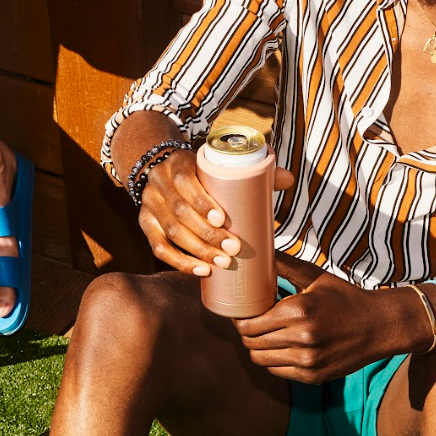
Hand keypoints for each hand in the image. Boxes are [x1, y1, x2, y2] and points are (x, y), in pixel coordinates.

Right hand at [136, 152, 295, 275]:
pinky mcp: (145, 224)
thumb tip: (289, 179)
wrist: (161, 169)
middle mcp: (158, 184)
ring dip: (197, 252)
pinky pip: (159, 248)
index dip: (202, 202)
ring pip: (170, 233)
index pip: (185, 182)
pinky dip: (179, 262)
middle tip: (233, 250)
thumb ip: (253, 172)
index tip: (223, 220)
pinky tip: (200, 271)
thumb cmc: (200, 172)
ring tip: (222, 264)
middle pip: (179, 213)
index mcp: (178, 164)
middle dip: (207, 235)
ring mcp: (149, 205)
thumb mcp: (217, 165)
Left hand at [232, 253, 414, 382]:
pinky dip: (273, 360)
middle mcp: (302, 338)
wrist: (380, 325)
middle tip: (249, 322)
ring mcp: (308, 361)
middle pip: (252, 343)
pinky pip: (277, 371)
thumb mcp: (316, 276)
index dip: (239, 319)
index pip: (250, 324)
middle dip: (246, 333)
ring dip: (257, 348)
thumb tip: (259, 251)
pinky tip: (279, 347)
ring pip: (260, 360)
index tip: (241, 312)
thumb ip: (285, 265)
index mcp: (299, 311)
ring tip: (263, 335)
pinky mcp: (313, 376)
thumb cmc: (345, 297)